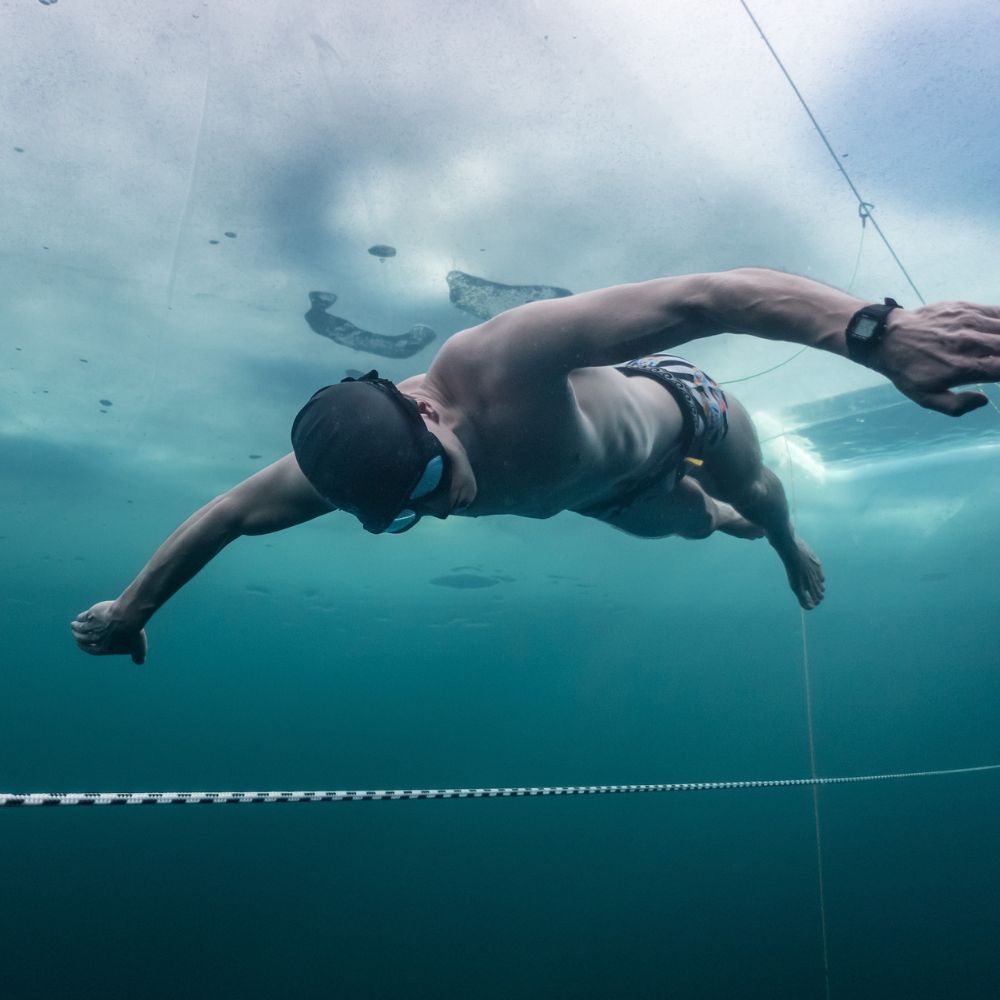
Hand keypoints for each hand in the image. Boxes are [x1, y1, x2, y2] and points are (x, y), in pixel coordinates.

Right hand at [70, 601, 147, 663]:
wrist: (128, 617)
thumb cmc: (133, 633)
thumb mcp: (138, 648)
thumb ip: (138, 656)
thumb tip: (139, 662)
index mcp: (104, 648)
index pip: (91, 650)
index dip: (85, 647)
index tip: (79, 645)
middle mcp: (96, 638)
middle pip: (83, 639)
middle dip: (78, 637)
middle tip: (75, 634)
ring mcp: (93, 626)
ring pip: (80, 628)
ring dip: (76, 627)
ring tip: (73, 625)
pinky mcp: (92, 614)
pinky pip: (82, 618)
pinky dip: (79, 619)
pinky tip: (79, 617)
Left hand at [877, 302, 999, 415]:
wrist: (887, 339)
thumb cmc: (908, 371)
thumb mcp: (925, 398)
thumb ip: (956, 406)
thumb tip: (984, 401)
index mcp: (963, 368)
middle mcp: (969, 344)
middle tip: (999, 364)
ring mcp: (968, 323)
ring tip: (998, 350)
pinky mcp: (965, 308)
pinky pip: (997, 312)